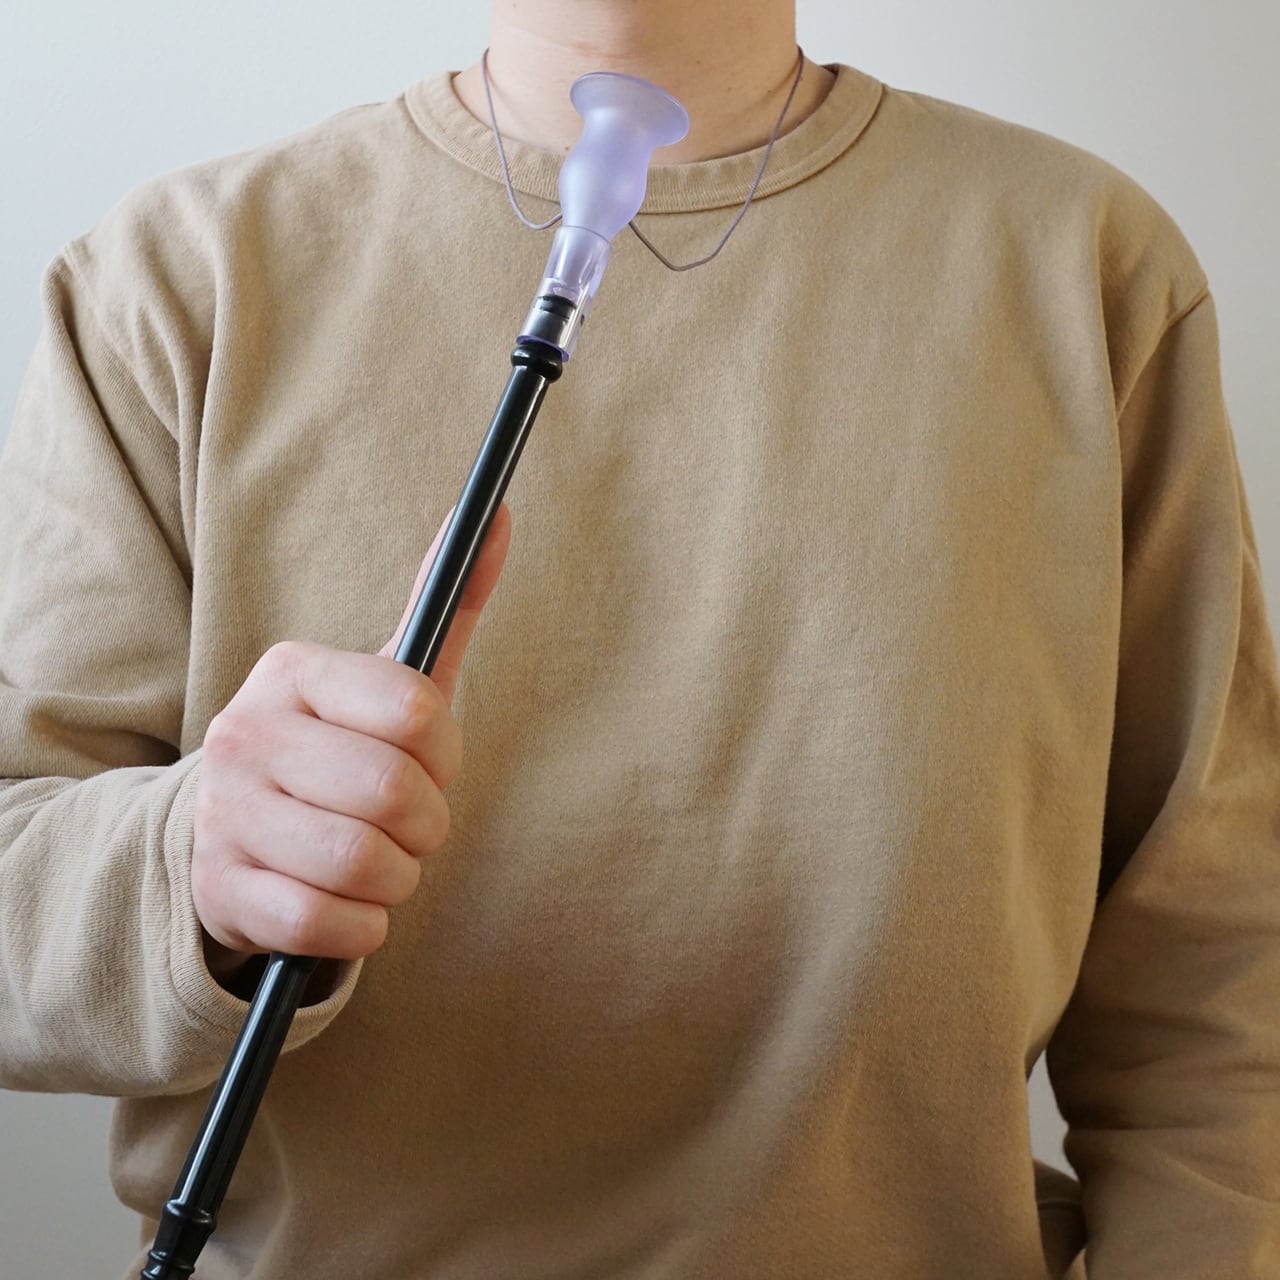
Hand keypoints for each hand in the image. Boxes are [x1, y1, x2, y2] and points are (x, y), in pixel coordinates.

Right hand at [191, 503, 511, 984]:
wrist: (231, 835)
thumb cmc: (338, 752)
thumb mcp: (388, 681)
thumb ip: (446, 605)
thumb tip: (496, 512)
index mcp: (294, 671)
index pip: (418, 713)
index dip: (444, 754)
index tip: (428, 763)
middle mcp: (245, 733)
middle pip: (395, 794)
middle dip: (426, 824)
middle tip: (410, 825)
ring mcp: (223, 814)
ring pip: (362, 863)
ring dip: (396, 877)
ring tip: (379, 862)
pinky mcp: (218, 891)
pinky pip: (324, 923)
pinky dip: (361, 926)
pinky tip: (348, 902)